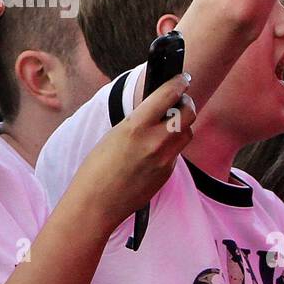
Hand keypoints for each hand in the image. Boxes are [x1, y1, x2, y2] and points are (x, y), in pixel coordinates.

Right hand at [64, 73, 195, 231]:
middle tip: (180, 100)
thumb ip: (138, 122)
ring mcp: (164, 160)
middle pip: (188, 114)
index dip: (178, 83)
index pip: (167, 96)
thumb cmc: (96, 169)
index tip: (183, 78)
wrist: (96, 205)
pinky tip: (156, 149)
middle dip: (186, 103)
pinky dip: (171, 146)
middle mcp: (154, 142)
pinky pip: (176, 153)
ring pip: (187, 133)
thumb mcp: (114, 135)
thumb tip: (156, 111)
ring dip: (182, 124)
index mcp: (135, 127)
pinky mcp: (167, 174)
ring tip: (169, 124)